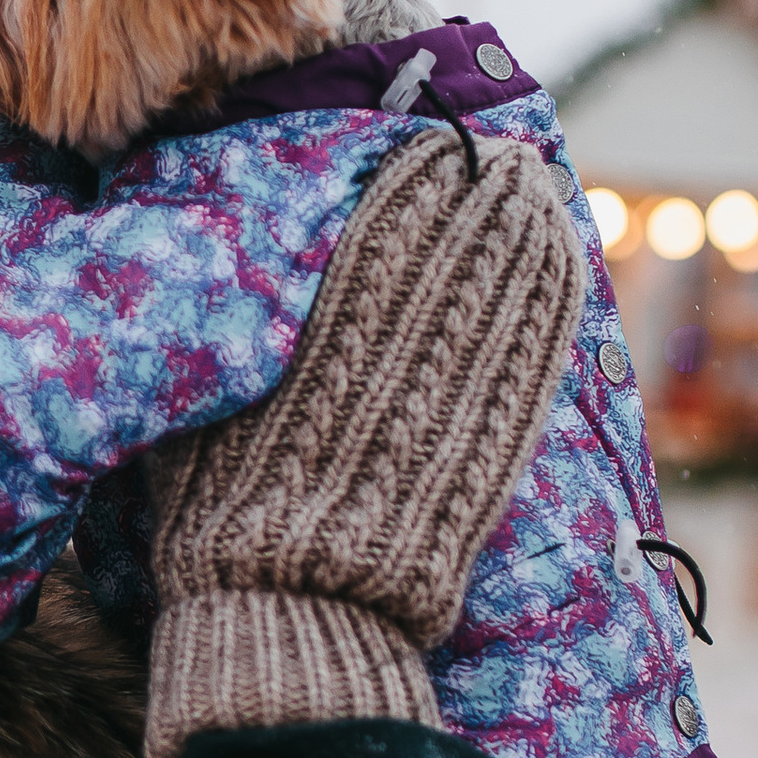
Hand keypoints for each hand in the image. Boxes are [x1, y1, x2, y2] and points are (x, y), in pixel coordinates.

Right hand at [144, 136, 582, 757]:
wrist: (295, 614)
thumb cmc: (225, 521)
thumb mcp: (197, 413)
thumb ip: (227, 334)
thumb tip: (230, 265)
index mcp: (320, 328)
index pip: (382, 226)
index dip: (415, 178)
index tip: (435, 142)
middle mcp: (394, 346)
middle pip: (454, 242)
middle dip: (484, 191)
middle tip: (504, 152)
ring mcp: (455, 393)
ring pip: (505, 286)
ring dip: (526, 228)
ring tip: (537, 187)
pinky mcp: (494, 440)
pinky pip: (537, 350)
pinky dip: (554, 299)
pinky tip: (560, 260)